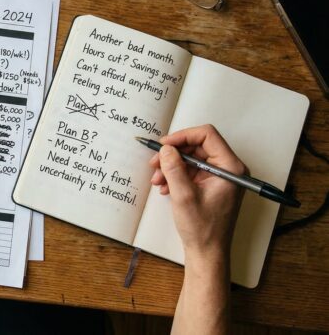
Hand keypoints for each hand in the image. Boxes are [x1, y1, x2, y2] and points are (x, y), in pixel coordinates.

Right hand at [149, 125, 244, 260]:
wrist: (207, 251)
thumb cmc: (202, 228)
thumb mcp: (183, 195)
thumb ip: (174, 167)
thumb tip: (166, 149)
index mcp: (230, 168)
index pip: (207, 135)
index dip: (182, 136)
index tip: (164, 145)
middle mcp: (228, 169)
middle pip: (197, 146)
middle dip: (174, 154)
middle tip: (155, 162)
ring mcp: (220, 177)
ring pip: (191, 158)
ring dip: (171, 166)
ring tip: (158, 179)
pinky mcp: (211, 185)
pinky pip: (191, 171)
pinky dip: (176, 175)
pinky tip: (165, 186)